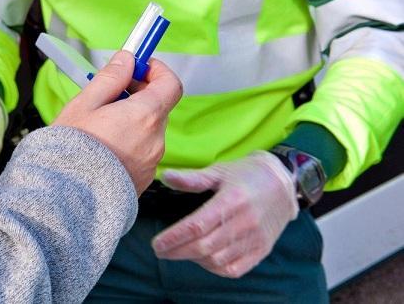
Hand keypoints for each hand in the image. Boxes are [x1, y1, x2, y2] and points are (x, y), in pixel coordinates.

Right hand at [54, 51, 182, 194]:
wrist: (64, 198)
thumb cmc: (70, 151)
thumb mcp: (85, 105)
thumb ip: (111, 78)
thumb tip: (127, 59)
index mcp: (144, 116)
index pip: (171, 84)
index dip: (157, 70)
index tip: (139, 66)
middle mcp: (155, 140)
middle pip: (158, 107)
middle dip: (138, 95)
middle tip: (110, 95)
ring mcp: (151, 162)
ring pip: (148, 130)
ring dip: (132, 121)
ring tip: (100, 126)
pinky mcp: (144, 179)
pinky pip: (142, 152)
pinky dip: (129, 143)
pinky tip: (104, 149)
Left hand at [151, 151, 298, 277]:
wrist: (283, 182)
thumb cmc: (246, 174)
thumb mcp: (219, 171)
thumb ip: (192, 178)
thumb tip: (166, 176)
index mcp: (231, 200)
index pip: (196, 226)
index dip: (174, 238)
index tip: (156, 244)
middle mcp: (244, 222)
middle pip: (204, 247)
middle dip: (177, 252)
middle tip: (161, 251)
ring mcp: (255, 238)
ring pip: (217, 260)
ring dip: (194, 259)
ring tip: (180, 251)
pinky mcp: (262, 249)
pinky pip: (235, 268)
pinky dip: (215, 268)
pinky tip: (204, 259)